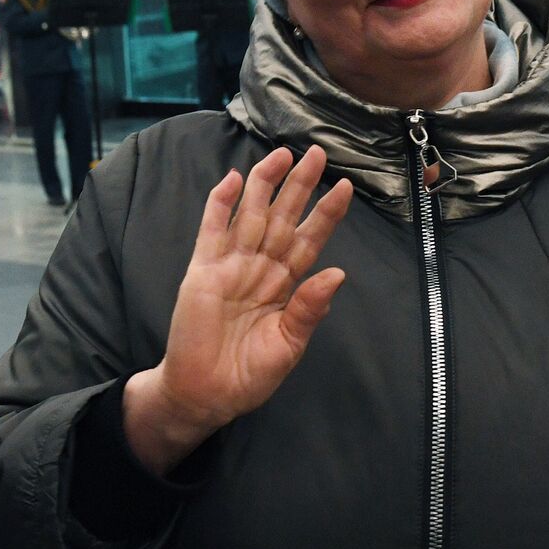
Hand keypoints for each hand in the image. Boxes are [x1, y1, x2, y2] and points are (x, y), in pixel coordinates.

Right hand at [124, 146, 352, 473]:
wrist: (205, 395)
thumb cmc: (249, 374)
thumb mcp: (289, 345)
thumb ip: (310, 309)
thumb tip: (337, 274)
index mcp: (287, 284)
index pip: (311, 239)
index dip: (327, 213)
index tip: (345, 187)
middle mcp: (261, 267)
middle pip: (284, 217)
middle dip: (300, 186)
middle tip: (317, 153)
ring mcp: (231, 266)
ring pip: (252, 215)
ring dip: (266, 184)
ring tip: (281, 154)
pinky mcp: (202, 271)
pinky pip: (213, 231)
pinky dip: (221, 205)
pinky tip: (233, 180)